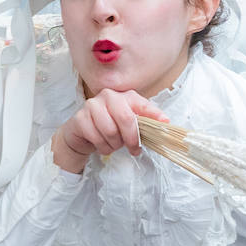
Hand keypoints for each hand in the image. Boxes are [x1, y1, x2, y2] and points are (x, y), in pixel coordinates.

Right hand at [51, 89, 167, 173]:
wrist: (82, 133)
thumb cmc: (110, 127)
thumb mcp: (129, 125)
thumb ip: (144, 123)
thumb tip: (165, 124)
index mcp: (125, 96)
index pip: (142, 104)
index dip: (154, 114)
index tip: (165, 123)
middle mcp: (109, 96)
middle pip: (126, 118)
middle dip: (132, 138)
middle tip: (134, 149)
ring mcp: (92, 105)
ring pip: (111, 131)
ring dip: (115, 145)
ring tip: (113, 144)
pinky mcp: (80, 118)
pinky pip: (97, 138)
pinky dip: (103, 147)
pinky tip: (102, 144)